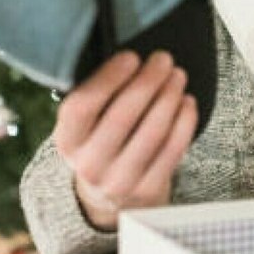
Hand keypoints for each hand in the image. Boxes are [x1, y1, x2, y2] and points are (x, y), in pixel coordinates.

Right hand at [52, 51, 197, 229]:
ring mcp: (118, 182)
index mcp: (66, 141)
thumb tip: (131, 57)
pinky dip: (184, 122)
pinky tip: (187, 102)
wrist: (111, 196)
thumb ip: (98, 95)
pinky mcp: (148, 191)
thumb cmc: (101, 141)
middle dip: (148, 82)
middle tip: (164, 59)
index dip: (108, 78)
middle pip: (122, 116)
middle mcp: (88, 165)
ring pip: (152, 132)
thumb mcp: (85, 125)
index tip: (131, 56)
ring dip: (169, 97)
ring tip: (178, 76)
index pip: (82, 105)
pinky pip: (172, 150)